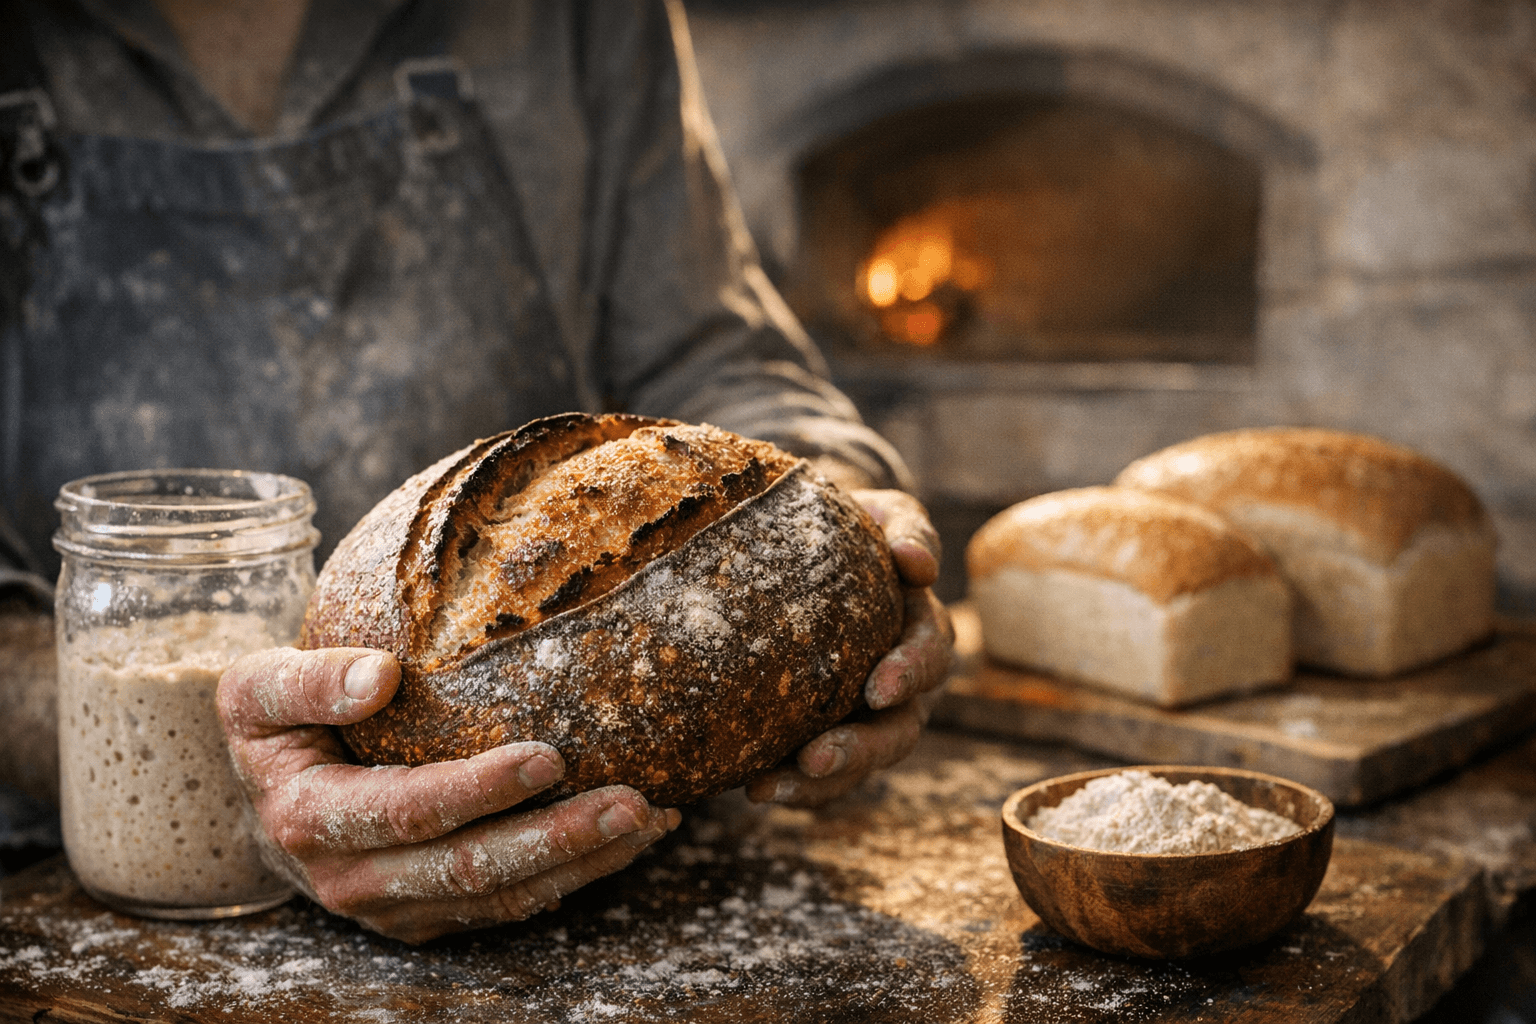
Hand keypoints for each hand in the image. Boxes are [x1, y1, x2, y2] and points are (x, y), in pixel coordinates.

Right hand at [217, 647, 679, 943]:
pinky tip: (631, 839)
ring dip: (583, 863)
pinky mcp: (431, 915)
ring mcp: (397, 907)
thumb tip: (380, 675)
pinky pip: (509, 904)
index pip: (410, 812)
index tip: (549, 755)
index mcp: (313, 821)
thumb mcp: (258, 688)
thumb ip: (309, 679)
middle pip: (471, 868)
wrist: (268, 797)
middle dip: (558, 840)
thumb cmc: (275, 727)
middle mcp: (354, 879)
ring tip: (651, 819)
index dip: (481, 790)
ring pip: (502, 898)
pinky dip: (574, 874)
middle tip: (633, 801)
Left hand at [746, 489, 953, 806]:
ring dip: (818, 782)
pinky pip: (821, 775)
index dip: (908, 674)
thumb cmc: (856, 526)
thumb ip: (907, 531)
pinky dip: (792, 786)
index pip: (928, 657)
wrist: (814, 546)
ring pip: (859, 764)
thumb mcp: (886, 515)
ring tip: (767, 788)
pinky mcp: (831, 733)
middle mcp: (905, 685)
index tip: (877, 687)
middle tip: (816, 758)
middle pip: (898, 731)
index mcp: (923, 631)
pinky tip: (751, 788)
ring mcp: (869, 717)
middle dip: (860, 749)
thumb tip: (916, 562)